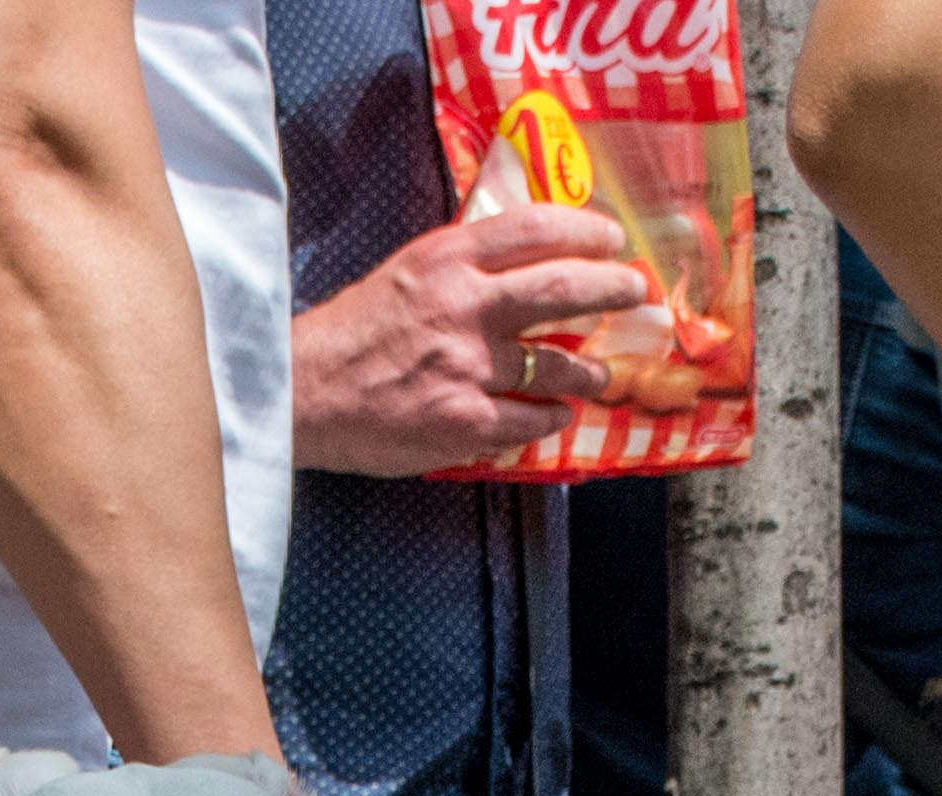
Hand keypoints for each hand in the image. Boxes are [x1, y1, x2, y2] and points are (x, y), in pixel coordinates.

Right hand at [291, 207, 655, 476]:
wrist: (305, 392)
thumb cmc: (355, 331)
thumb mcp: (407, 271)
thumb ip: (464, 262)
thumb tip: (525, 254)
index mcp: (448, 260)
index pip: (535, 229)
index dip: (586, 232)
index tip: (612, 240)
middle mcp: (464, 307)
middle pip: (563, 289)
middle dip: (613, 289)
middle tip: (636, 294)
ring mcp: (467, 367)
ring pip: (558, 368)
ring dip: (590, 372)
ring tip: (600, 374)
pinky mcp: (464, 420)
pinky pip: (531, 420)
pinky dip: (550, 419)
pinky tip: (553, 416)